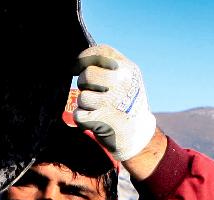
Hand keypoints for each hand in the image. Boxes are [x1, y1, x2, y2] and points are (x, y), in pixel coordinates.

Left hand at [73, 44, 155, 161]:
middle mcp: (123, 83)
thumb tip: (75, 63)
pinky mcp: (104, 119)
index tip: (76, 68)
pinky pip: (79, 114)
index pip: (100, 52)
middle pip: (87, 75)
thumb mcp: (126, 78)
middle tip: (92, 92)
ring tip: (98, 108)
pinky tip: (95, 119)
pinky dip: (83, 119)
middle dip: (84, 84)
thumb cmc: (125, 101)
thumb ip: (106, 65)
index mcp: (128, 69)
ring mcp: (114, 101)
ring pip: (82, 97)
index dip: (83, 59)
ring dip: (85, 105)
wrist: (138, 132)